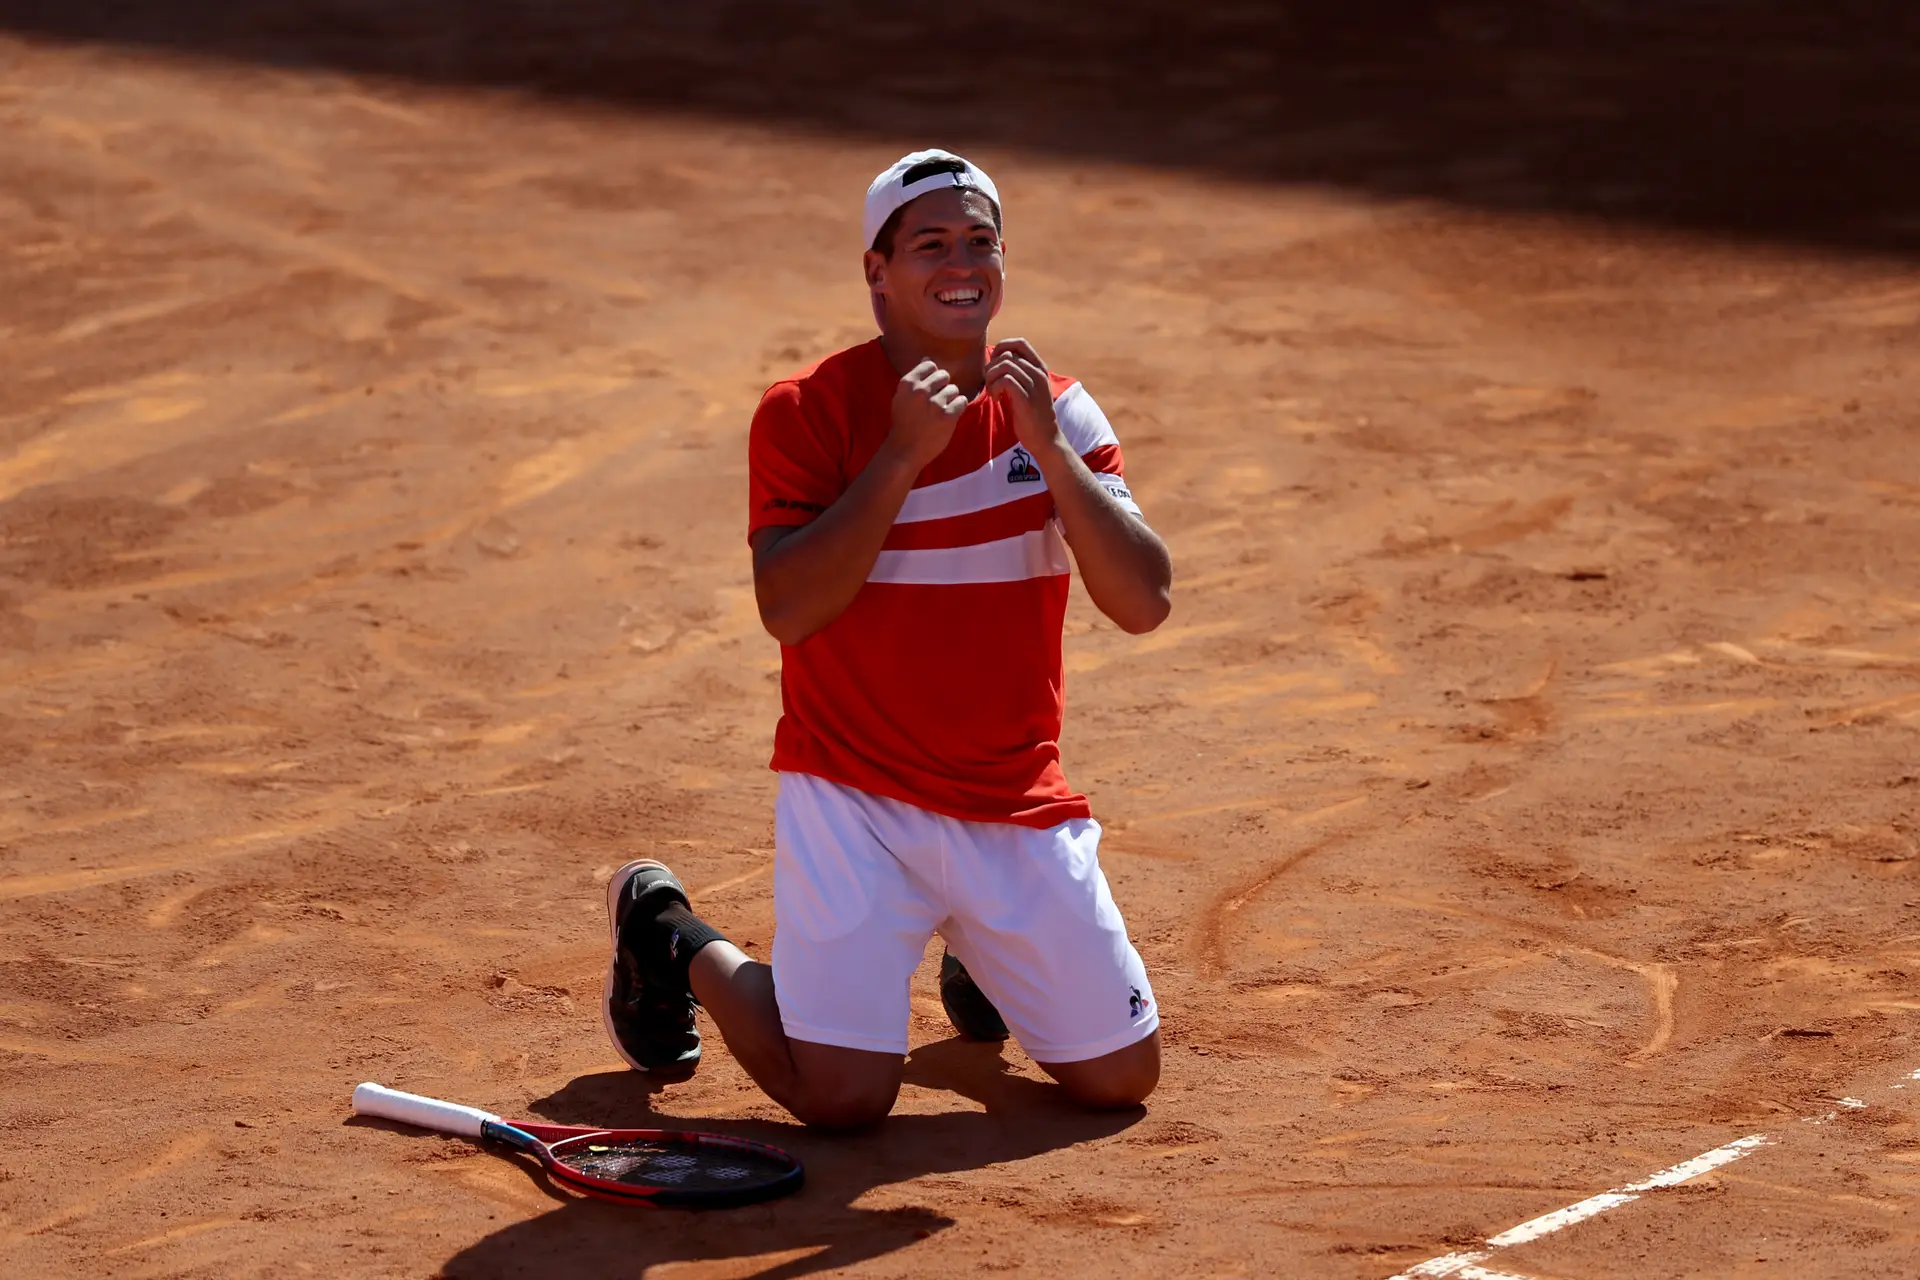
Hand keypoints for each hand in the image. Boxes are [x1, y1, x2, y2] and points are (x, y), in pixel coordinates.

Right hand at [886, 359, 967, 469]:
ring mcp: (935, 403)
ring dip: (950, 400)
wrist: (904, 450)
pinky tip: (948, 417)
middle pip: (944, 376)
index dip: (933, 377)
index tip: (930, 389)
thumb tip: (928, 358)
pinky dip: (958, 408)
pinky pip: (962, 401)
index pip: (930, 365)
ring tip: (939, 413)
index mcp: (908, 383)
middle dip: (942, 387)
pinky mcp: (948, 416)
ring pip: (954, 389)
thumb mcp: (901, 397)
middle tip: (935, 403)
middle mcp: (921, 390)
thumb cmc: (903, 423)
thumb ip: (916, 378)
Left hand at [985, 338, 1061, 453]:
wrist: (1046, 438)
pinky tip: (997, 399)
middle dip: (991, 367)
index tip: (994, 365)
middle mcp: (1039, 373)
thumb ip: (1017, 373)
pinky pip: (1005, 381)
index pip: (1020, 343)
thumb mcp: (1028, 388)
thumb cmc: (1032, 414)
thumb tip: (996, 360)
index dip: (1001, 348)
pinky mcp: (1027, 399)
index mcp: (1040, 368)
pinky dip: (995, 388)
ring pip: (1005, 365)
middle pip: (1007, 355)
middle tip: (990, 384)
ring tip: (993, 392)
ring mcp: (1034, 386)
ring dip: (991, 378)